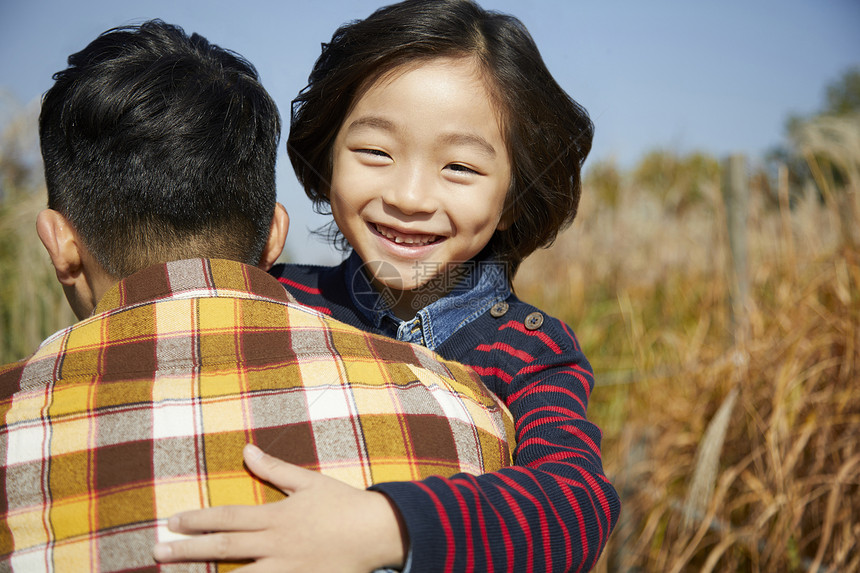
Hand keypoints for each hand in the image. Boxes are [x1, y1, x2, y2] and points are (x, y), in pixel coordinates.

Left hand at [152, 443, 407, 571]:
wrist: (378, 532)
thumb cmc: (342, 504)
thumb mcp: (308, 482)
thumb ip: (274, 470)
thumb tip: (247, 450)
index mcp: (276, 516)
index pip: (228, 518)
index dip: (197, 520)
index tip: (171, 522)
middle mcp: (276, 544)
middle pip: (224, 548)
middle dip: (187, 550)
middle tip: (156, 552)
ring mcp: (287, 569)